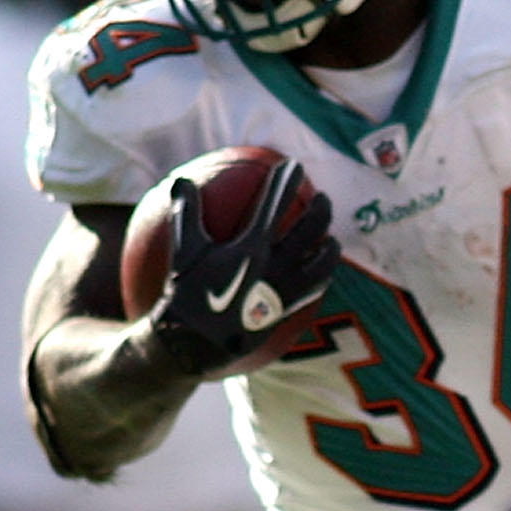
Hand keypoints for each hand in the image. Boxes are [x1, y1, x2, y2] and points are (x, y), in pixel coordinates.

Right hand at [148, 159, 338, 374]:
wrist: (195, 344)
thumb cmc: (186, 294)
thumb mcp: (183, 251)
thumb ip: (186, 213)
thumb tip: (180, 180)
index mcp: (251, 248)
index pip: (274, 206)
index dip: (285, 183)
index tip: (293, 166)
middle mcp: (275, 268)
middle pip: (310, 231)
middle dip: (320, 209)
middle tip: (322, 197)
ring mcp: (285, 291)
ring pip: (321, 264)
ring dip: (329, 247)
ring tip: (331, 238)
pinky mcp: (287, 312)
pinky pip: (313, 291)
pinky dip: (321, 277)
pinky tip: (322, 273)